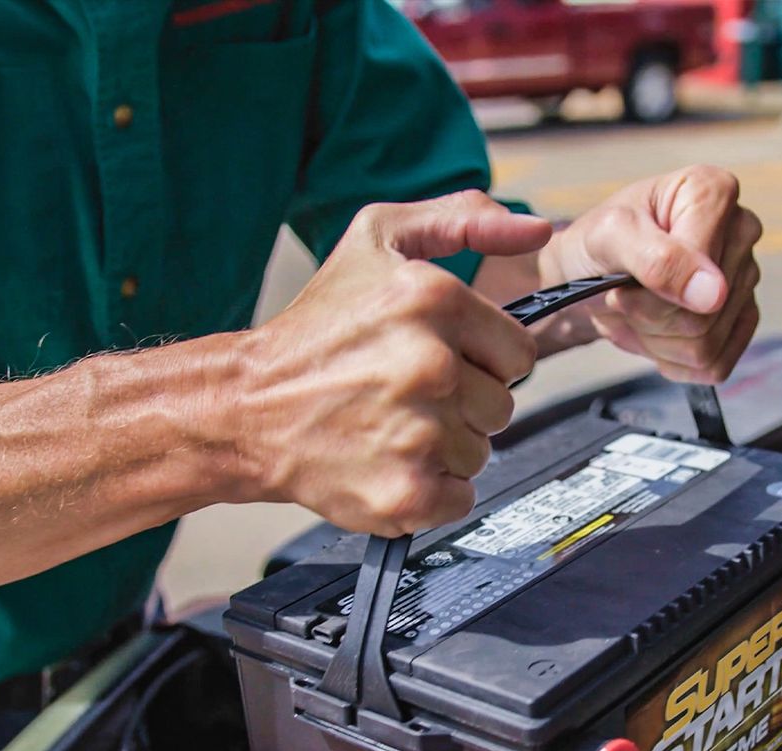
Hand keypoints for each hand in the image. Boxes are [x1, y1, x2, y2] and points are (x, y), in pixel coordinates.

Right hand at [231, 191, 551, 534]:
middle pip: (501, 406)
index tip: (443, 362)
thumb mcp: (376, 239)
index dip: (482, 361)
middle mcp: (430, 364)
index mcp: (434, 299)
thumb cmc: (313, 332)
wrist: (247, 407)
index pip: (519, 353)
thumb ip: (460, 219)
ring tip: (389, 427)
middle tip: (405, 397)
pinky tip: (388, 462)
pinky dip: (431, 491)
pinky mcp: (406, 491)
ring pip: (480, 453)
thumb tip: (534, 229)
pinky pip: (461, 499)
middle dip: (462, 405)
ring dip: (444, 448)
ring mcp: (418, 433)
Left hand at [537, 164, 761, 382]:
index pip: (702, 275)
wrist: (586, 274)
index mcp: (714, 193)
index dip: (651, 294)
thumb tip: (714, 295)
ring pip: (706, 345)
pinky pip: (715, 364)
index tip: (620, 281)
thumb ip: (658, 259)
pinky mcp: (740, 319)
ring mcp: (744, 278)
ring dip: (654, 339)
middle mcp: (741, 231)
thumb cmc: (596, 245)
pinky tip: (653, 332)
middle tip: (622, 296)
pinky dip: (671, 358)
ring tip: (635, 311)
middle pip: (705, 316)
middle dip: (649, 317)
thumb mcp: (609, 238)